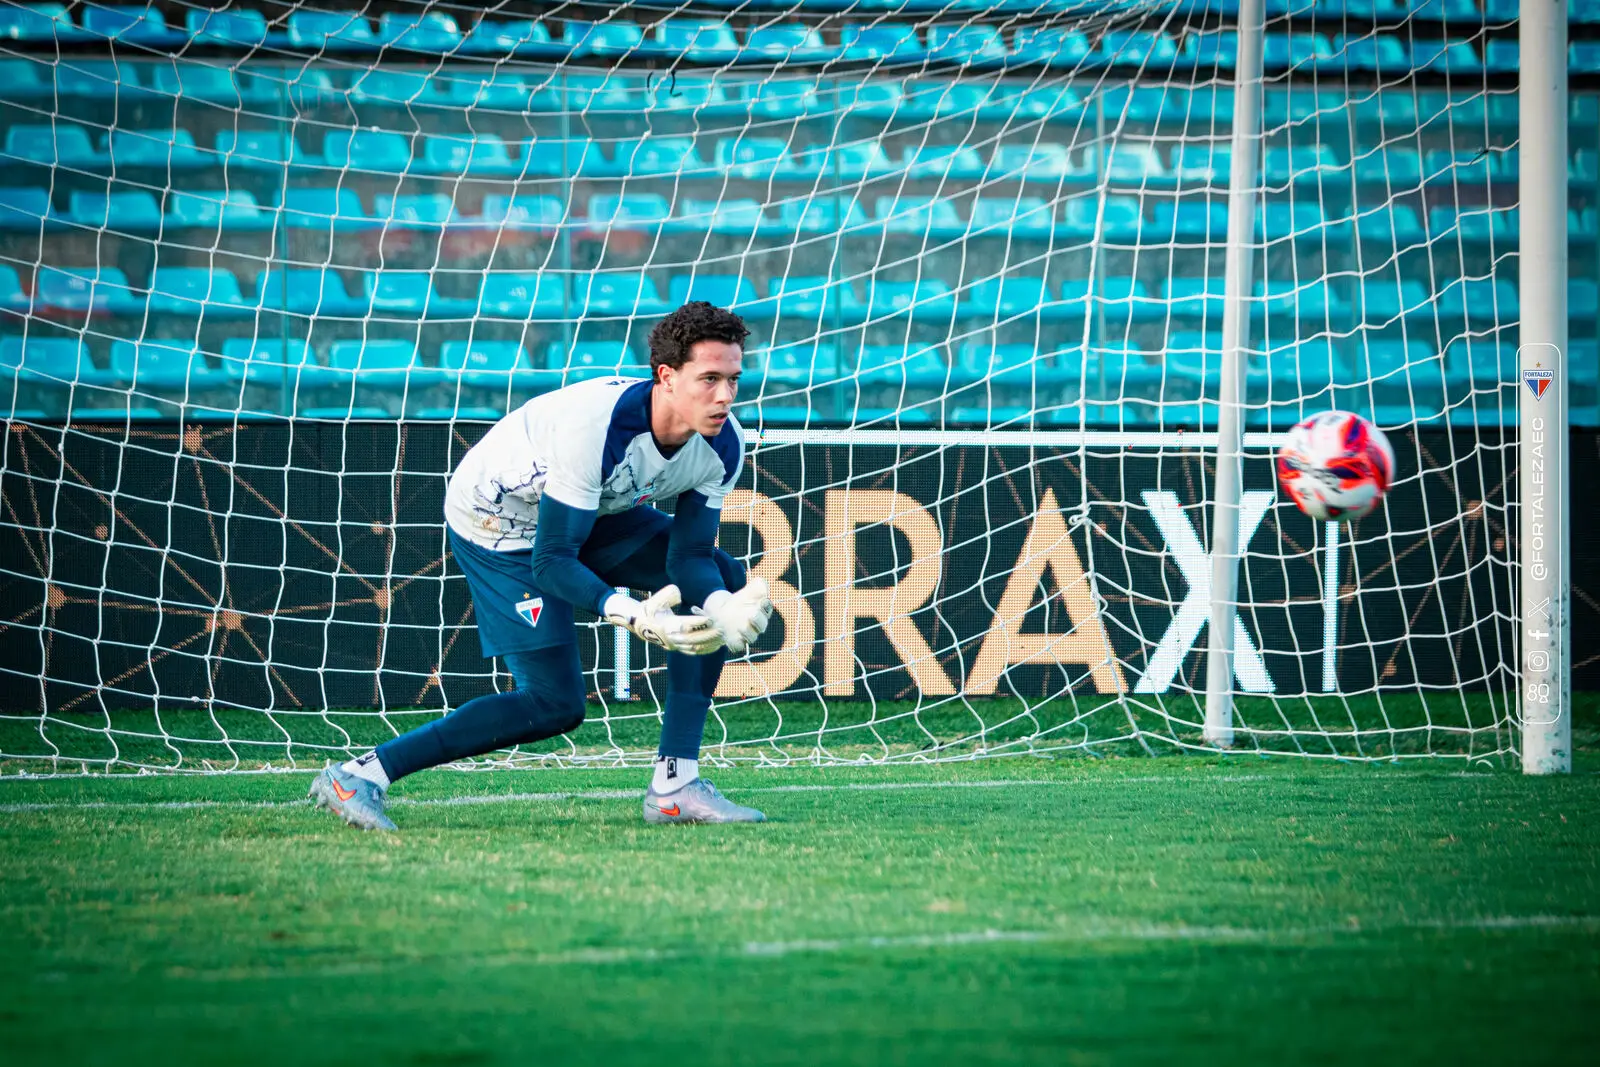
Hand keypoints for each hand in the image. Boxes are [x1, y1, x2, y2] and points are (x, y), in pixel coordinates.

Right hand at [604, 586, 722, 655]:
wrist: (639, 624)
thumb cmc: (649, 608)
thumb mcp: (654, 598)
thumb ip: (666, 594)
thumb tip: (678, 593)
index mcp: (664, 625)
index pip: (684, 625)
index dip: (698, 622)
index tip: (711, 618)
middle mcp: (669, 638)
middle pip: (692, 639)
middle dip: (708, 634)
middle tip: (722, 627)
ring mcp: (673, 645)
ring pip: (694, 648)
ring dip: (710, 643)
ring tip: (723, 636)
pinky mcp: (677, 648)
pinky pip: (693, 652)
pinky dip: (706, 649)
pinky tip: (717, 644)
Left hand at [696, 577, 773, 654]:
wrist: (721, 614)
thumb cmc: (738, 603)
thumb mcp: (746, 593)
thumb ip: (756, 586)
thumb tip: (762, 582)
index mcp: (762, 611)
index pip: (767, 609)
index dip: (765, 606)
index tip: (762, 601)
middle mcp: (757, 626)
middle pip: (762, 625)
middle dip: (758, 620)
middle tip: (752, 614)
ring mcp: (747, 635)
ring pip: (751, 637)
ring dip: (746, 632)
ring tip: (739, 626)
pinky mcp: (737, 643)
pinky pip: (738, 646)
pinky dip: (735, 642)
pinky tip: (728, 634)